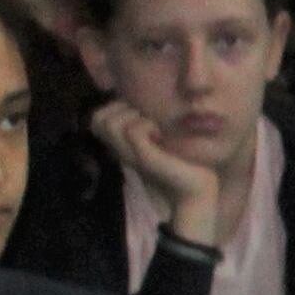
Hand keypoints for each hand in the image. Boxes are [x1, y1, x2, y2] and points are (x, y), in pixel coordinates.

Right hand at [89, 101, 227, 247]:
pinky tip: (160, 134)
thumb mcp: (159, 141)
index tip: (138, 114)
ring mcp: (131, 156)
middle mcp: (121, 151)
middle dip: (120, 108)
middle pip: (97, 119)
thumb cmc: (183, 163)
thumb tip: (140, 104)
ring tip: (153, 128)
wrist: (197, 191)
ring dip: (133, 117)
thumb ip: (147, 126)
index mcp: (122, 145)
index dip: (112, 108)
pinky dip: (146, 125)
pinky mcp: (145, 159)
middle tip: (145, 120)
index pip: (96, 119)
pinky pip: (132, 131)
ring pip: (110, 123)